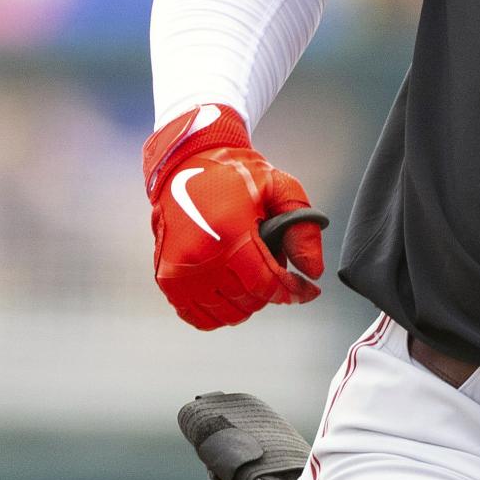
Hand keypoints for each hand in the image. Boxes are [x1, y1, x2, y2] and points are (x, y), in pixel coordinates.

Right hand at [141, 104, 325, 328]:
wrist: (185, 164)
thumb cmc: (233, 175)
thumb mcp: (279, 188)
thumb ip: (302, 228)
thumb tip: (312, 271)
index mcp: (229, 232)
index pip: (267, 284)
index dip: (293, 292)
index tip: (307, 290)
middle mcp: (200, 256)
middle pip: (249, 300)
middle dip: (270, 291)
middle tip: (273, 269)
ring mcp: (180, 271)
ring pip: (226, 312)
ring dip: (247, 304)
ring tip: (252, 279)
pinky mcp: (166, 278)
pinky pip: (196, 315)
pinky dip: (218, 313)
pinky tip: (230, 296)